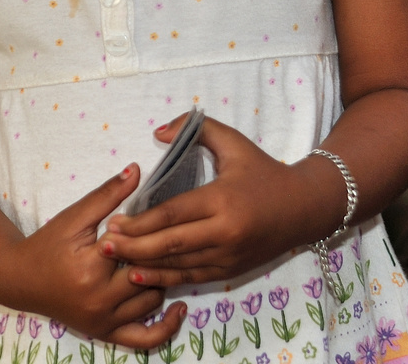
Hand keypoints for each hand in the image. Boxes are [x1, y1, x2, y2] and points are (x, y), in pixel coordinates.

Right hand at [18, 163, 186, 346]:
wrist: (22, 280)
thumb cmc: (48, 244)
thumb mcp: (75, 216)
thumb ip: (107, 193)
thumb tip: (136, 169)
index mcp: (91, 267)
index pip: (135, 245)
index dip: (147, 230)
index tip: (155, 215)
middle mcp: (99, 300)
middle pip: (147, 274)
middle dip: (156, 254)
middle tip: (166, 236)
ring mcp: (104, 321)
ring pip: (151, 301)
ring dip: (160, 280)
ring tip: (165, 259)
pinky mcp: (106, 334)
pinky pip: (144, 340)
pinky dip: (165, 328)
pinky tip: (179, 309)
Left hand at [96, 116, 305, 288]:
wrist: (303, 208)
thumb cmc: (263, 170)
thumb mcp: (233, 142)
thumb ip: (194, 129)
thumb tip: (157, 132)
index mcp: (222, 199)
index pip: (172, 213)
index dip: (140, 221)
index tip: (114, 220)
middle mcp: (224, 233)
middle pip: (169, 244)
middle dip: (133, 247)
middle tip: (104, 243)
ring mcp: (228, 256)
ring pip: (178, 266)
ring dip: (144, 265)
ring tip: (114, 261)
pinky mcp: (230, 271)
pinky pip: (192, 277)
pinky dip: (165, 278)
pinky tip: (142, 276)